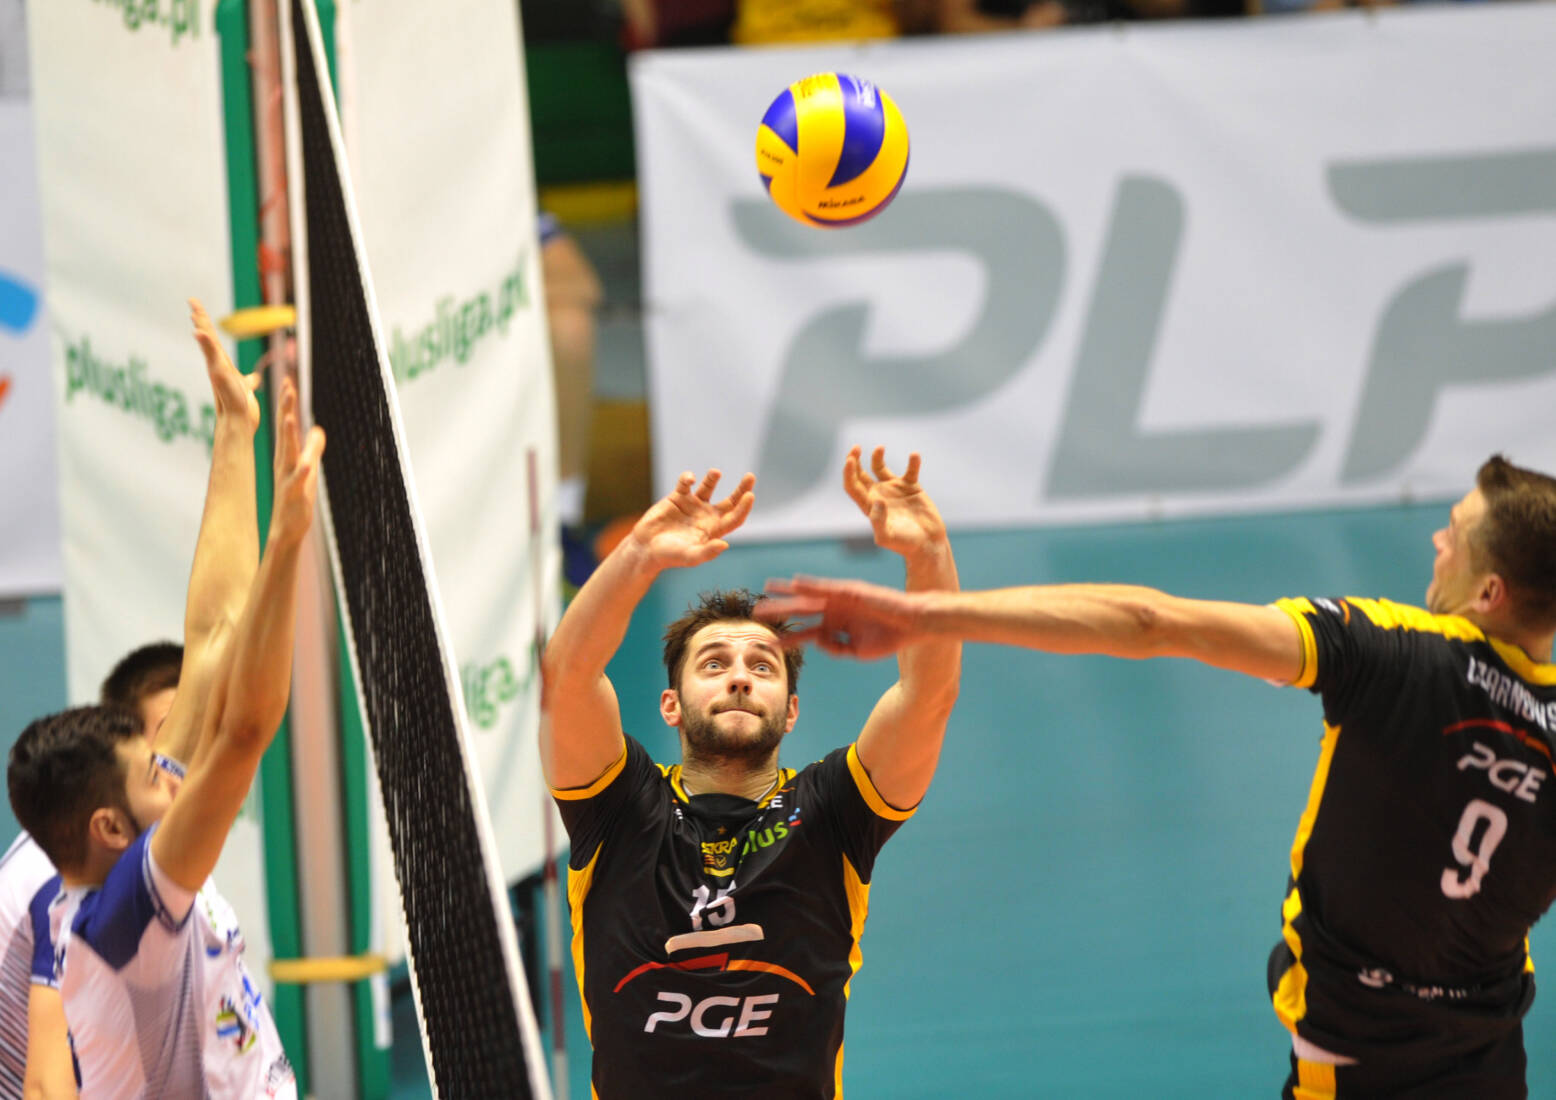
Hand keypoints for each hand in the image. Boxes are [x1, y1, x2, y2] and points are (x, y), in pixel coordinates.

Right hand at [189, 298, 260, 430]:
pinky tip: (198, 332)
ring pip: (208, 344)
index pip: (214, 339)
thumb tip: (255, 378)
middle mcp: (217, 363)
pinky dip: (205, 344)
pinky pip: (212, 356)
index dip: (206, 323)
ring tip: (194, 313)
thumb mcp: (246, 387)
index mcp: (223, 363)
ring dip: (202, 327)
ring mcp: (216, 368)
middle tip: (192, 300)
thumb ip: (249, 381)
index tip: (197, 307)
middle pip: (208, 336)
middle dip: (201, 318)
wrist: (239, 420)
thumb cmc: (241, 406)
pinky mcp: (218, 375)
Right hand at [269, 377, 324, 544]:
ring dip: (290, 435)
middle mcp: (284, 462)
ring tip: (291, 417)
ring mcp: (288, 477)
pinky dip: (302, 472)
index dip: (287, 404)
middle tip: (287, 386)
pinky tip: (306, 464)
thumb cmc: (297, 499)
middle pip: (286, 431)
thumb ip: (312, 449)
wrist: (286, 529)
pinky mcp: (294, 495)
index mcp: (287, 455)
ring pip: (288, 453)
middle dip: (286, 408)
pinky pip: (298, 482)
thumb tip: (318, 430)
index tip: (288, 381)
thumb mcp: (308, 468)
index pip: (287, 425)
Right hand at [626, 469, 754, 569]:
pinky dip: (688, 478)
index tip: (750, 495)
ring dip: (713, 478)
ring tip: (716, 473)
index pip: (735, 517)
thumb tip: (725, 544)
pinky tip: (690, 480)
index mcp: (714, 530)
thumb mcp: (690, 557)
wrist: (646, 548)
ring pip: (708, 487)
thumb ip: (707, 552)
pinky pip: (686, 483)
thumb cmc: (670, 556)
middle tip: (750, 476)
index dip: (744, 507)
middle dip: (741, 489)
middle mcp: (707, 516)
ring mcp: (693, 505)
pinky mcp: (677, 497)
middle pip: (730, 501)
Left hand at [758, 576, 922, 660]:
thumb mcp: (858, 651)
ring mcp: (842, 600)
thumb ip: (837, 648)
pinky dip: (811, 585)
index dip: (789, 637)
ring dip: (788, 593)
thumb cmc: (890, 638)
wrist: (912, 624)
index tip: (771, 642)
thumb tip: (819, 643)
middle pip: (802, 611)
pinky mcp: (850, 591)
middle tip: (757, 612)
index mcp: (837, 626)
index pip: (807, 632)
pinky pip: (826, 588)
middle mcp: (836, 611)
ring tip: (767, 590)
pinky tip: (794, 583)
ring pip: (809, 596)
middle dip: (780, 612)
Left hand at [843, 446, 946, 558]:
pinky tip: (914, 456)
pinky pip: (910, 470)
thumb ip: (878, 521)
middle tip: (855, 448)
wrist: (926, 544)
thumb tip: (877, 501)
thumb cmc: (904, 544)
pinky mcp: (911, 487)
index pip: (853, 486)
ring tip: (879, 448)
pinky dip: (913, 462)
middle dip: (856, 460)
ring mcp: (894, 490)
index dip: (849, 473)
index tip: (850, 460)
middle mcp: (878, 495)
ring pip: (880, 468)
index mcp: (869, 506)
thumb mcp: (887, 537)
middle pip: (861, 474)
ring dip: (877, 457)